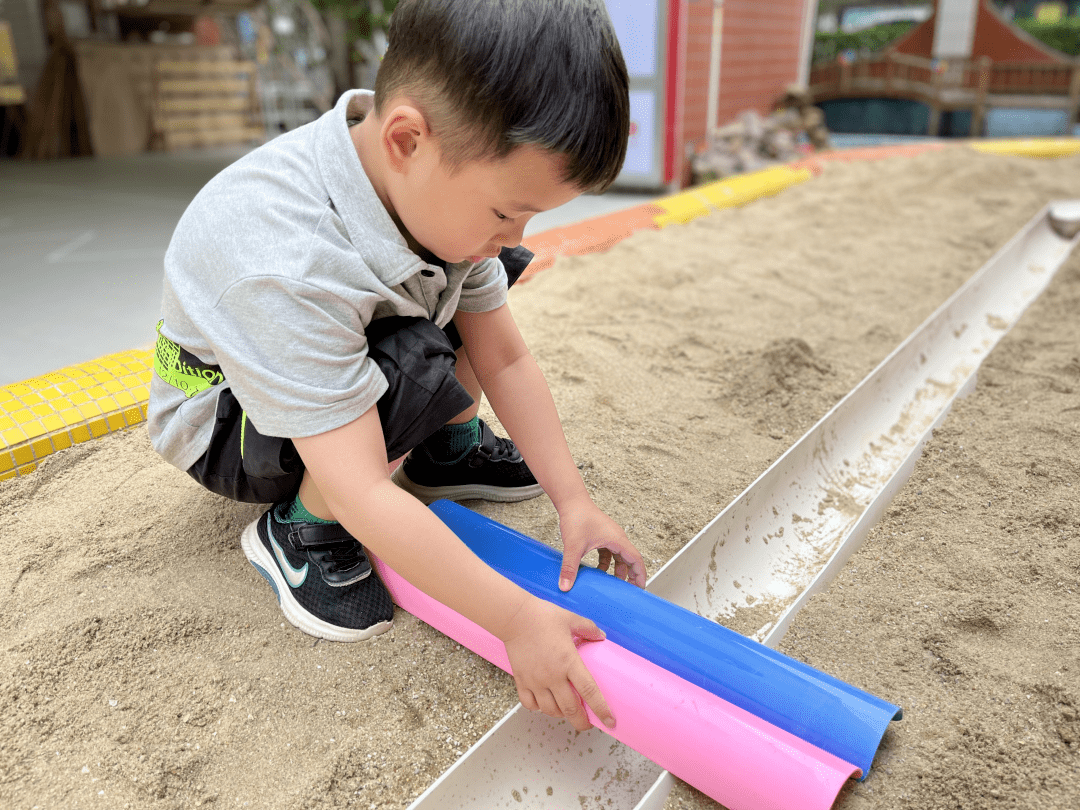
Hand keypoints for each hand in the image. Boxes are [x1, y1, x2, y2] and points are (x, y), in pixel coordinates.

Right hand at [501, 597, 612, 730]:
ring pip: (550, 710)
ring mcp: (536, 680)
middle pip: (570, 708)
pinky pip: (530, 704)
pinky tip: (544, 703)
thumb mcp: (571, 619)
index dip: (601, 709)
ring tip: (566, 711)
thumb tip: (601, 637)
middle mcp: (553, 675)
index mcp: (569, 661)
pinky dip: (539, 708)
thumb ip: (589, 629)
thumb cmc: (542, 616)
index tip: (609, 720)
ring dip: (561, 714)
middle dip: (581, 721)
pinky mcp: (521, 680)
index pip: (589, 691)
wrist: (515, 617)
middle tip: (586, 723)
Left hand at [557, 498, 646, 591]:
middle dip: (630, 575)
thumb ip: (570, 568)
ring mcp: (609, 536)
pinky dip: (606, 563)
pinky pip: (609, 553)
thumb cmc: (577, 517)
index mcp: (617, 540)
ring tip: (612, 584)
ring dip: (617, 570)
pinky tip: (598, 570)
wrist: (571, 501)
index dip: (640, 575)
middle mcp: (616, 538)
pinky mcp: (601, 536)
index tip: (640, 588)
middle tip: (627, 591)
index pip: (636, 560)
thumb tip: (565, 586)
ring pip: (619, 557)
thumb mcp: (573, 546)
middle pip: (629, 559)